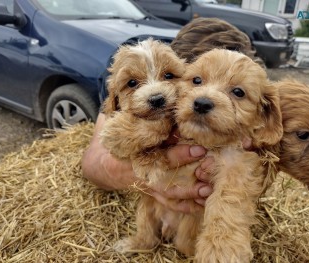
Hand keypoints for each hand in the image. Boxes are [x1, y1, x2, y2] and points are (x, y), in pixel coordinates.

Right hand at [82, 114, 214, 212]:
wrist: (99, 165)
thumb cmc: (112, 141)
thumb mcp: (114, 125)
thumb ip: (128, 111)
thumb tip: (141, 92)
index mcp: (135, 156)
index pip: (160, 156)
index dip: (180, 155)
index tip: (199, 149)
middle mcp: (142, 173)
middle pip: (168, 181)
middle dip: (189, 179)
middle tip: (209, 172)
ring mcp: (145, 185)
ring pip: (168, 195)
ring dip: (188, 194)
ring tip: (208, 191)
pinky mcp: (149, 191)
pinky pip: (165, 202)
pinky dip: (181, 206)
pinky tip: (198, 205)